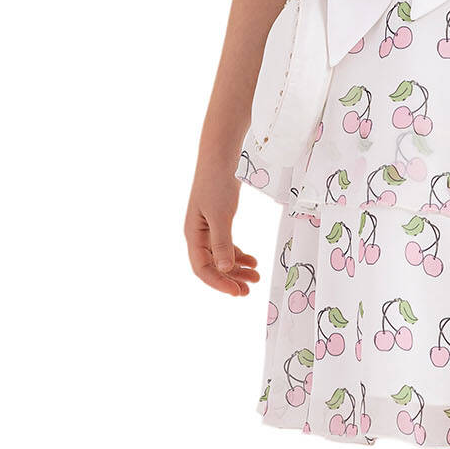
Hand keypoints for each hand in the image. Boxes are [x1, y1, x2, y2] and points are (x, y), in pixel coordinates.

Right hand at [185, 170, 260, 296]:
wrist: (220, 156)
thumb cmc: (217, 183)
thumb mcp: (221, 215)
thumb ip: (222, 242)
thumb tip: (225, 268)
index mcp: (193, 235)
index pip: (202, 268)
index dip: (219, 283)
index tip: (237, 292)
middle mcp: (198, 234)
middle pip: (212, 266)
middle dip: (230, 279)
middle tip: (250, 290)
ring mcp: (208, 228)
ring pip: (221, 257)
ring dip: (237, 269)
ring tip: (256, 276)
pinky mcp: (218, 221)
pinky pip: (226, 246)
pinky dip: (239, 255)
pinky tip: (252, 260)